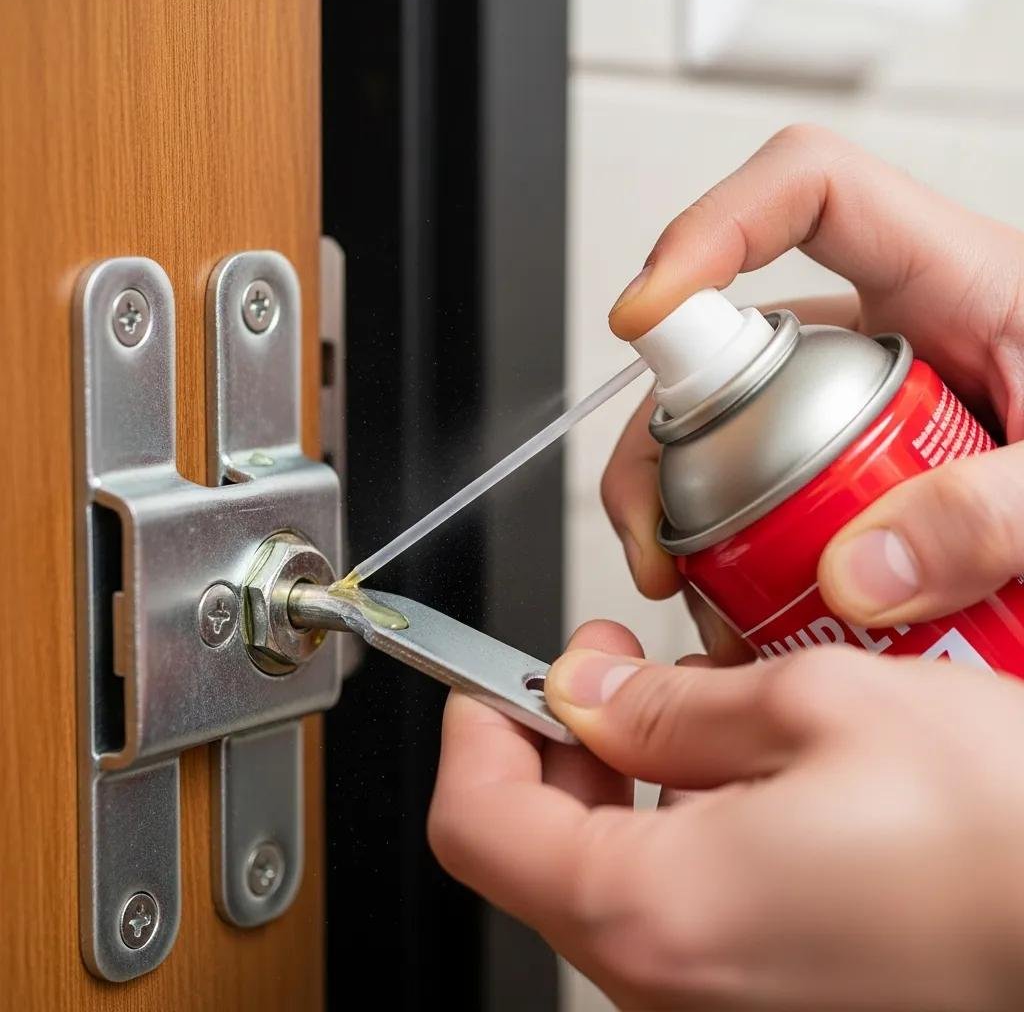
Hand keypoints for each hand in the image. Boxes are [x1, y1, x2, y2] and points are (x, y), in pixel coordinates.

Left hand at [430, 628, 1023, 1010]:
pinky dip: (668, 834)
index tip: (503, 673)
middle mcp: (673, 987)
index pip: (475, 820)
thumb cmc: (1007, 834)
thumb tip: (586, 687)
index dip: (477, 726)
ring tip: (685, 711)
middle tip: (607, 670)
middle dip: (552, 745)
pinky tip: (735, 781)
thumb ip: (670, 704)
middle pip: (530, 851)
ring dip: (612, 785)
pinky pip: (672, 914)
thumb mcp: (815, 708)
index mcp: (657, 908)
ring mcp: (720, 1007)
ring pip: (598, 881)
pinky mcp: (768, 1003)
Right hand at [600, 124, 1023, 657]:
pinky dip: (736, 551)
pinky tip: (746, 607)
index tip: (646, 313)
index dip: (710, 230)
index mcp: (953, 281)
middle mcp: (886, 333)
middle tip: (653, 534)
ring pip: (729, 432)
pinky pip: (764, 492)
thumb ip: (997, 514)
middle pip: (726, 346)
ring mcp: (861, 405)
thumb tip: (858, 573)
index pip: (807, 192)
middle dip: (660, 442)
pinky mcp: (854, 469)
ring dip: (688, 513)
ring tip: (698, 597)